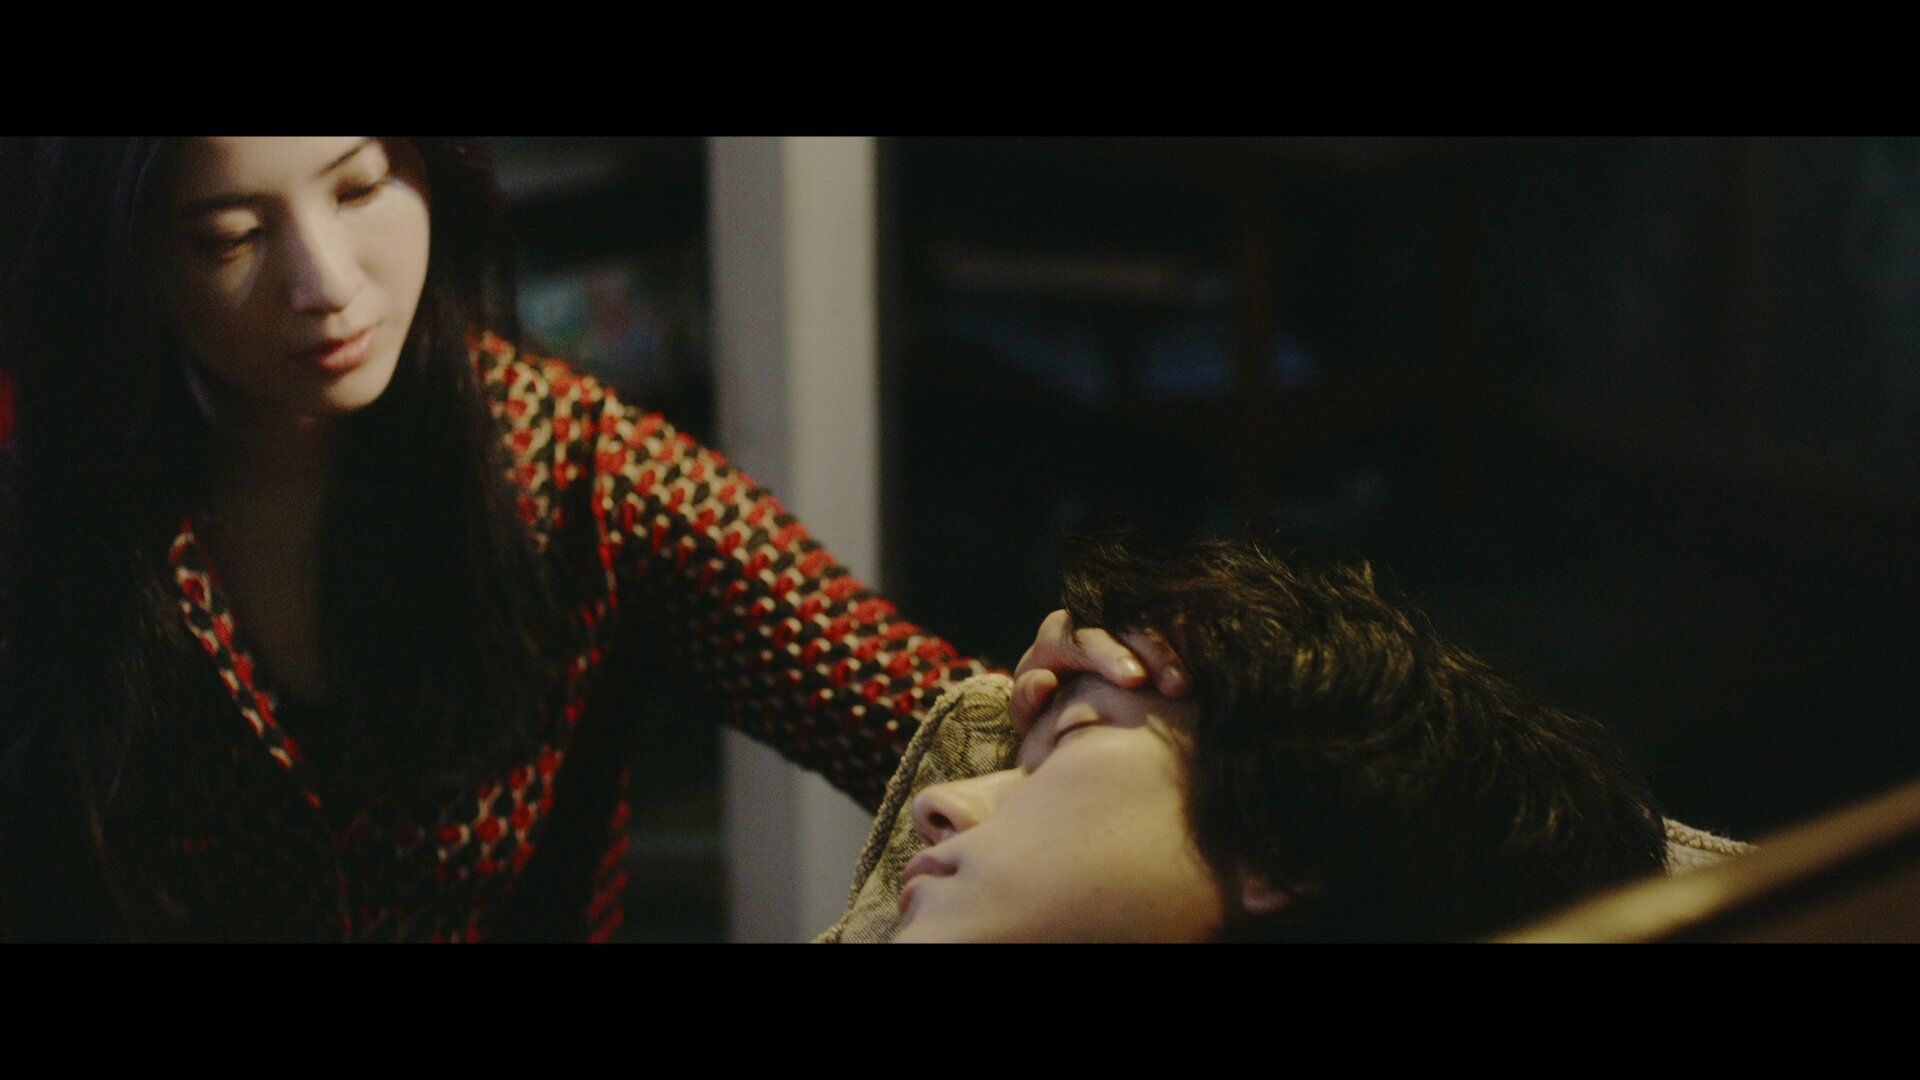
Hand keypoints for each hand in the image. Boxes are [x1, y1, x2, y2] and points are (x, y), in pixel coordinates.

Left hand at [1009, 609, 1191, 735]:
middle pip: (1125, 626)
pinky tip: (1207, 669)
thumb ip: (1027, 700)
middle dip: (1153, 651)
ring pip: (1152, 624)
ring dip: (1176, 652)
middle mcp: (1091, 624)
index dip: (1108, 655)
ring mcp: (1121, 627)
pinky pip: (1174, 629)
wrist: (1065, 710)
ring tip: (1193, 686)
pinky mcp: (1149, 634)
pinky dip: (1189, 645)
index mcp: (1057, 639)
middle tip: (1178, 686)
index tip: (1135, 681)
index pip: (1079, 637)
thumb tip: (1044, 680)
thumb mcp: (1026, 714)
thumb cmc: (1044, 715)